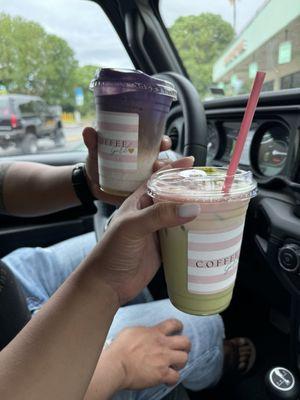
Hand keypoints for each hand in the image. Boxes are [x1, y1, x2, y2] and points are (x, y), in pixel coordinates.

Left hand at [82, 126, 171, 203]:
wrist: (91, 184)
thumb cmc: (98, 163)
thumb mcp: (97, 152)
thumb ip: (93, 142)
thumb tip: (88, 130)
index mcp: (140, 150)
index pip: (158, 144)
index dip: (164, 142)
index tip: (164, 143)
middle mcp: (147, 164)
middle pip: (164, 161)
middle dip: (167, 162)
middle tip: (158, 164)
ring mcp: (145, 179)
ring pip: (162, 178)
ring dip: (164, 178)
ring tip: (154, 178)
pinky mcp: (142, 193)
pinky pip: (154, 194)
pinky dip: (158, 195)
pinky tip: (157, 196)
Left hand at [85, 156, 198, 304]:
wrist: (107, 284)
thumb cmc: (111, 251)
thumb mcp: (132, 227)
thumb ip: (158, 215)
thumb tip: (190, 207)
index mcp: (138, 202)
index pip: (157, 180)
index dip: (173, 170)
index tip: (192, 162)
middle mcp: (149, 214)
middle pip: (173, 197)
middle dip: (189, 190)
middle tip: (209, 186)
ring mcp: (157, 231)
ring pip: (179, 216)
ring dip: (194, 212)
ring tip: (214, 206)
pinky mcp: (164, 248)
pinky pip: (182, 236)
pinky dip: (194, 233)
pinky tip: (207, 232)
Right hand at [103, 319, 190, 389]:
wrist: (116, 364)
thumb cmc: (119, 349)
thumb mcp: (131, 331)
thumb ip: (143, 331)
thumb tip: (145, 332)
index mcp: (154, 332)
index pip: (173, 324)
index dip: (179, 326)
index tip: (178, 329)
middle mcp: (162, 344)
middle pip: (185, 342)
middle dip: (185, 346)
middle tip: (181, 349)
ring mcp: (163, 359)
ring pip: (184, 358)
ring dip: (180, 362)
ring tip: (174, 365)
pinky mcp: (162, 374)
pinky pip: (176, 377)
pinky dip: (173, 379)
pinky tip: (167, 379)